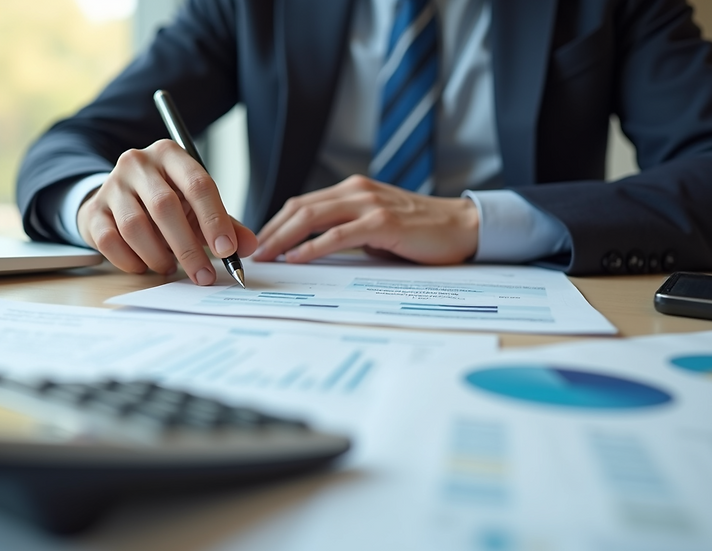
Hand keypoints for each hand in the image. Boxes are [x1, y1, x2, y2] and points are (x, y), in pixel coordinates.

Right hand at [76, 140, 257, 284]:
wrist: (118, 201)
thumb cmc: (165, 203)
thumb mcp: (197, 207)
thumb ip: (225, 225)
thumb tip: (248, 246)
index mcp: (170, 155)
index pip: (198, 184)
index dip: (215, 220)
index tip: (227, 251)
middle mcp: (138, 163)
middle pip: (165, 207)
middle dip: (188, 248)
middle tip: (203, 276)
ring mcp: (112, 185)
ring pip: (135, 226)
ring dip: (158, 255)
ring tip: (169, 268)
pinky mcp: (93, 211)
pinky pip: (110, 241)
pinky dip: (131, 260)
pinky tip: (144, 265)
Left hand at [253, 175, 478, 264]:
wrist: (462, 227)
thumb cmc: (418, 232)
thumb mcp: (375, 226)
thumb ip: (346, 230)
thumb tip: (309, 249)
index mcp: (352, 190)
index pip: (302, 204)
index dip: (275, 224)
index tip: (256, 244)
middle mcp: (356, 191)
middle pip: (299, 208)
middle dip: (270, 232)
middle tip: (250, 253)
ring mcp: (369, 204)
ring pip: (312, 217)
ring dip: (282, 239)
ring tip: (264, 257)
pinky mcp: (382, 222)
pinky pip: (338, 235)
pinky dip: (312, 247)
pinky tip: (296, 258)